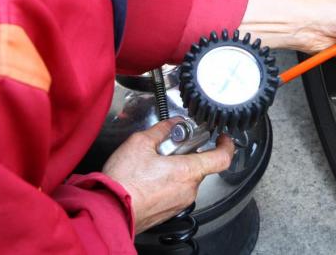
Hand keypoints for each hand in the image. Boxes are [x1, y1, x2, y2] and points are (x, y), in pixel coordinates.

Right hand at [102, 119, 233, 233]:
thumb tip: (172, 123)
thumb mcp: (140, 143)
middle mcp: (189, 189)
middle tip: (169, 148)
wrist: (109, 211)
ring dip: (176, 169)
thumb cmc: (123, 182)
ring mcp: (180, 202)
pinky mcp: (170, 211)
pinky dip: (168, 182)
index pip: (222, 158)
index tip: (223, 138)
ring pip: (187, 179)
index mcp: (187, 171)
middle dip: (188, 155)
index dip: (226, 145)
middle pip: (200, 166)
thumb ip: (161, 130)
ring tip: (154, 165)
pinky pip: (176, 191)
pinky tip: (149, 179)